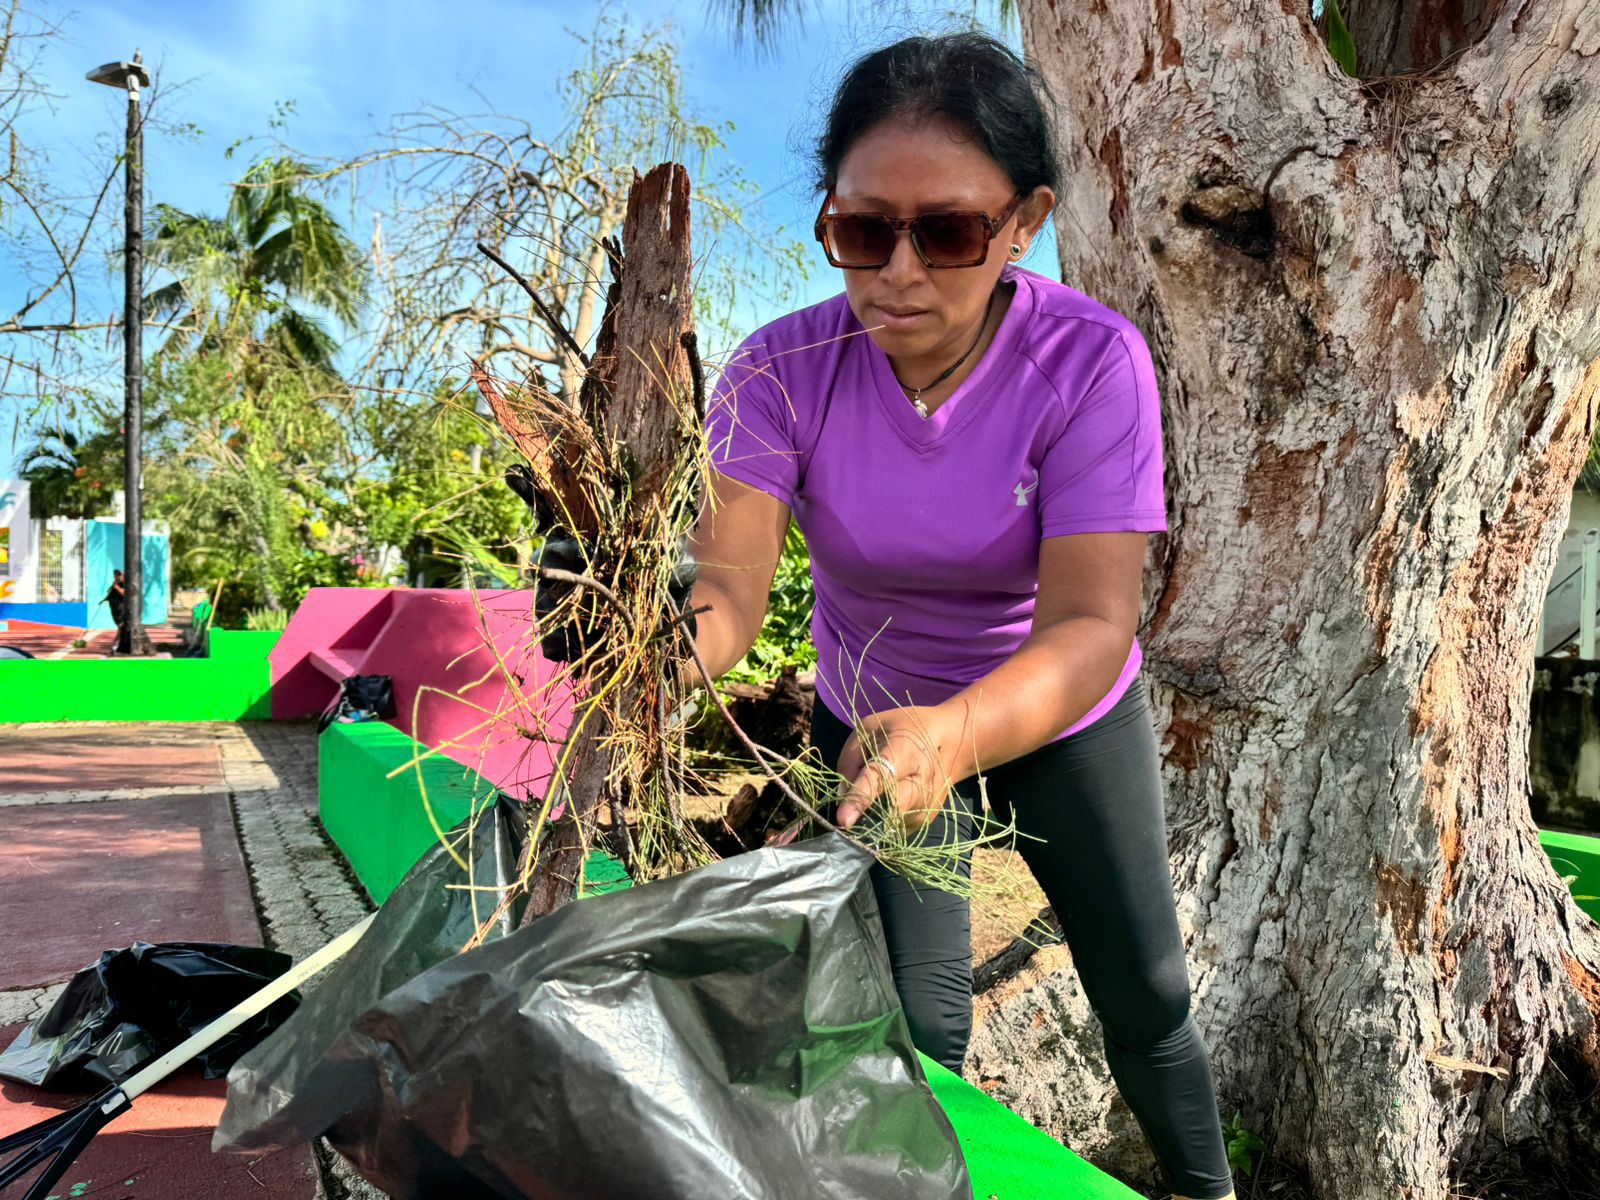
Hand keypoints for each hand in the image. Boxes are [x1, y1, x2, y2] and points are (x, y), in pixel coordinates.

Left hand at [835, 706, 956, 832]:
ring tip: (878, 790)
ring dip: (873, 815)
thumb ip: (850, 759)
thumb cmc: (902, 730)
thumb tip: (842, 796)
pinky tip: (889, 799)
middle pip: (891, 808)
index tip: (843, 819)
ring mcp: (927, 804)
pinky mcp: (926, 820)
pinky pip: (895, 828)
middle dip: (867, 815)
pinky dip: (884, 819)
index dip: (860, 798)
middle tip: (848, 814)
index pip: (880, 779)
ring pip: (889, 822)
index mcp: (904, 752)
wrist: (949, 742)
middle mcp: (921, 781)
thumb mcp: (869, 728)